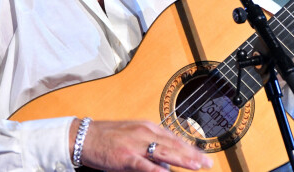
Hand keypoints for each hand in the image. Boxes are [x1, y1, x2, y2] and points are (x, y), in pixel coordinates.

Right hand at [70, 119, 213, 171]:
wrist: (85, 136)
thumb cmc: (108, 138)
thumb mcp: (132, 137)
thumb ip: (149, 147)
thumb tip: (164, 164)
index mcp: (147, 127)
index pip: (173, 138)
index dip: (190, 147)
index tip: (203, 156)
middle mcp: (144, 132)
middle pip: (173, 145)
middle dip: (192, 155)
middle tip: (208, 164)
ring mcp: (135, 144)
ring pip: (164, 153)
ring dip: (182, 160)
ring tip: (197, 166)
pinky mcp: (126, 157)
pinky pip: (144, 164)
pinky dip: (156, 170)